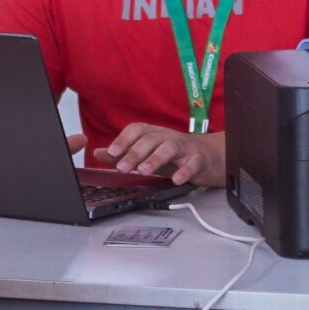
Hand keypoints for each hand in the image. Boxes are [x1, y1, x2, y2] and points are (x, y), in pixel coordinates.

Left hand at [99, 123, 225, 188]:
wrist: (210, 157)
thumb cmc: (175, 155)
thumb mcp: (148, 154)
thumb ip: (124, 153)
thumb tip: (98, 153)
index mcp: (153, 134)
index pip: (136, 130)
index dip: (123, 140)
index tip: (112, 153)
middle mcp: (167, 137)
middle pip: (150, 139)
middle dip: (135, 152)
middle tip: (123, 167)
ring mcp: (184, 147)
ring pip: (169, 148)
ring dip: (155, 159)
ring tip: (144, 171)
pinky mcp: (199, 159)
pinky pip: (193, 163)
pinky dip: (184, 171)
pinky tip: (176, 179)